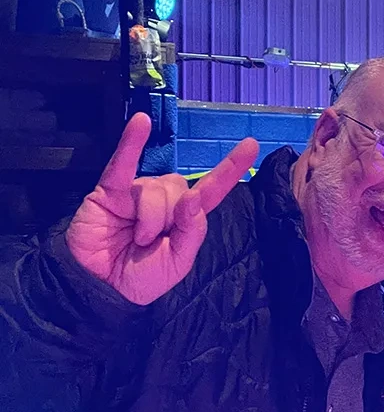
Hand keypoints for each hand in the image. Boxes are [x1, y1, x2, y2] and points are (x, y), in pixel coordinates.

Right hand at [66, 113, 257, 304]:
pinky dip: (131, 143)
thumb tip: (194, 197)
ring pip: (156, 188)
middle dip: (170, 217)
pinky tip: (140, 123)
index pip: (212, 189)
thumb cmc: (142, 277)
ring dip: (149, 218)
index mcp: (185, 216)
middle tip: (151, 242)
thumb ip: (191, 231)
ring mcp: (137, 192)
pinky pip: (123, 163)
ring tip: (135, 238)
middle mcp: (164, 199)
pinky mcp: (110, 190)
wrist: (103, 288)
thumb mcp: (178, 261)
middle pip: (180, 188)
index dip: (230, 168)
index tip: (251, 145)